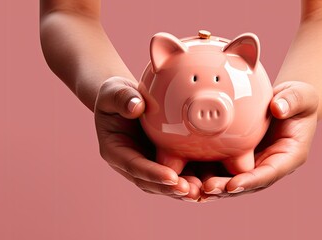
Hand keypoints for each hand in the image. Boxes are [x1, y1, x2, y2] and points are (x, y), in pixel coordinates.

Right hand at [94, 76, 200, 200]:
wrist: (128, 99)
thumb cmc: (118, 95)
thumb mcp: (113, 92)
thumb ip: (122, 98)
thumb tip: (136, 106)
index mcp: (116, 151)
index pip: (134, 166)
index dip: (152, 173)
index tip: (171, 177)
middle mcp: (132, 163)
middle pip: (151, 182)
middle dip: (170, 189)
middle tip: (191, 191)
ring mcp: (148, 164)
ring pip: (165, 184)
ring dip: (183, 190)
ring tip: (202, 192)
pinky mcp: (163, 160)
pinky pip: (177, 173)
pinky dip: (191, 180)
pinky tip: (208, 183)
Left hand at [199, 81, 318, 200]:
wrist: (285, 101)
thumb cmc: (297, 99)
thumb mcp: (301, 97)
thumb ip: (292, 101)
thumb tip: (278, 108)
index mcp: (288, 156)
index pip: (269, 173)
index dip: (251, 181)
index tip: (234, 185)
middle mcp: (270, 165)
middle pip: (247, 183)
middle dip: (227, 188)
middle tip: (207, 189)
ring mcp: (254, 162)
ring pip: (232, 179)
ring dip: (214, 185)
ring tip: (194, 188)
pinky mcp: (240, 156)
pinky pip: (224, 167)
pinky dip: (207, 172)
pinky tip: (188, 174)